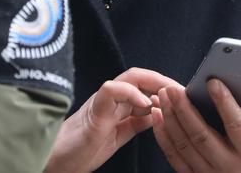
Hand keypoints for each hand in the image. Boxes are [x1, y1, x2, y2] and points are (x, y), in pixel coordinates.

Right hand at [45, 67, 177, 172]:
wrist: (55, 164)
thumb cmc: (82, 150)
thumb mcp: (120, 135)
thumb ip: (138, 122)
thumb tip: (161, 112)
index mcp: (118, 105)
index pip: (146, 85)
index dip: (165, 86)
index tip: (184, 94)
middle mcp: (110, 99)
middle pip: (141, 76)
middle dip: (164, 80)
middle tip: (182, 90)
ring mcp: (102, 103)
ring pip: (129, 78)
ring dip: (153, 83)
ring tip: (168, 95)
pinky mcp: (93, 112)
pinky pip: (112, 91)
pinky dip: (131, 93)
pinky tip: (146, 104)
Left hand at [152, 79, 240, 172]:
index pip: (235, 124)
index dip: (224, 102)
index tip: (212, 81)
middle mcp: (229, 166)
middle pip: (201, 136)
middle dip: (185, 110)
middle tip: (173, 88)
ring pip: (184, 145)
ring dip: (171, 119)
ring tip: (163, 96)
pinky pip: (173, 155)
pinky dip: (163, 135)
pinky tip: (158, 115)